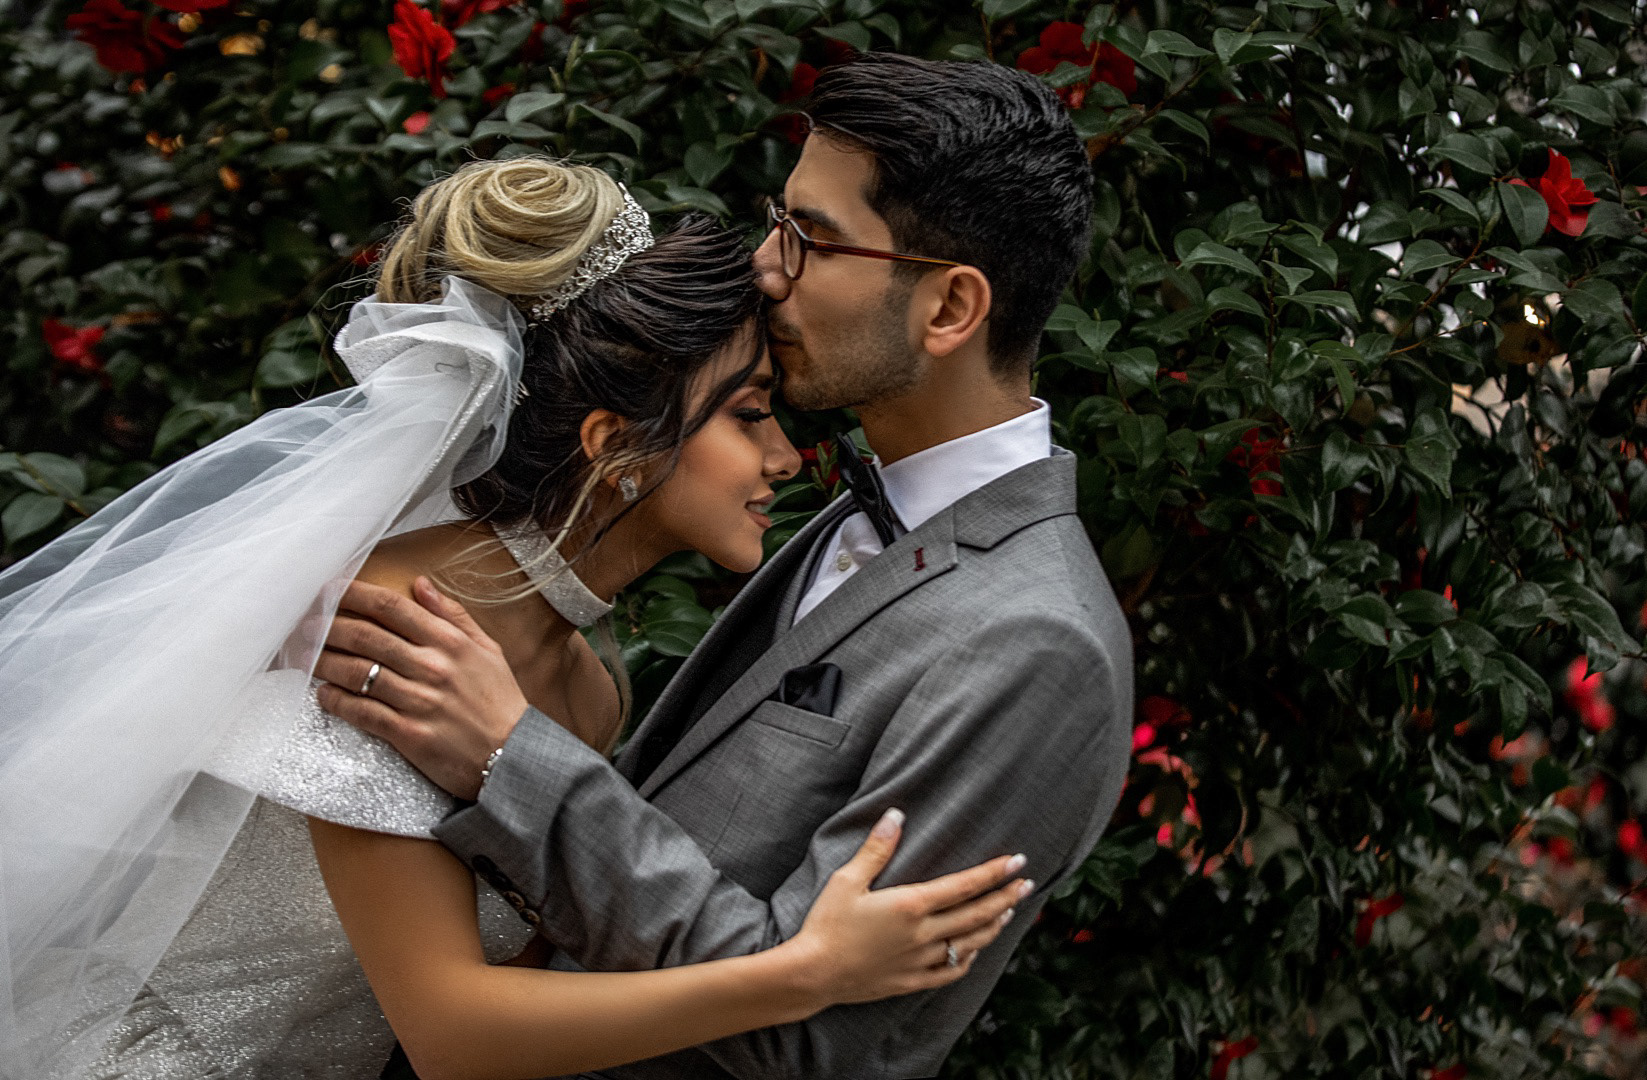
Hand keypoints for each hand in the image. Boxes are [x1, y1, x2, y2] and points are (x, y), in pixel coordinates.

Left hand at [314, 577, 528, 799]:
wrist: (514, 757)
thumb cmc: (500, 701)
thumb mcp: (487, 650)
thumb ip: (453, 615)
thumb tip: (420, 584)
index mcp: (450, 642)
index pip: (391, 608)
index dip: (354, 595)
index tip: (329, 590)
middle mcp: (432, 667)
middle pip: (365, 636)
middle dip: (327, 626)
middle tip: (304, 624)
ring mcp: (419, 701)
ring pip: (357, 673)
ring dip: (323, 661)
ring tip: (304, 656)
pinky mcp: (409, 734)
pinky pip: (362, 712)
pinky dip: (336, 702)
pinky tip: (323, 695)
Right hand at [783, 809, 1030, 1008]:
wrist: (813, 974)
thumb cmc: (827, 923)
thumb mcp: (847, 879)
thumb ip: (876, 848)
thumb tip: (896, 814)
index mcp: (911, 905)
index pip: (964, 885)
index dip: (994, 872)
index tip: (1017, 861)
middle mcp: (923, 934)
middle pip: (976, 914)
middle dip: (1006, 897)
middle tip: (1026, 884)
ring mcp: (919, 961)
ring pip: (969, 944)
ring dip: (993, 926)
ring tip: (1009, 913)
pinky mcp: (911, 981)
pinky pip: (950, 972)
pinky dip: (967, 960)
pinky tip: (974, 952)